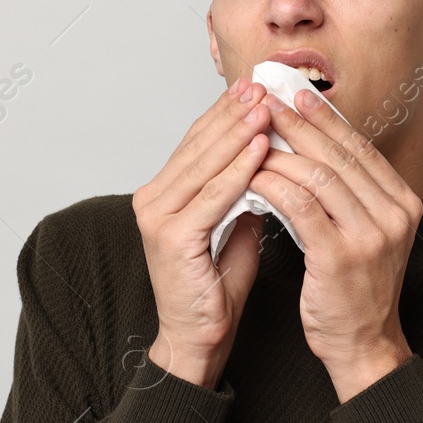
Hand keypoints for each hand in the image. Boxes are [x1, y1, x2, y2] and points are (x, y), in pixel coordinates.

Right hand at [131, 78, 270, 388]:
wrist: (200, 338)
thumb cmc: (217, 287)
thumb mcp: (234, 225)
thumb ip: (242, 190)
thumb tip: (269, 154)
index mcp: (164, 193)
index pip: (197, 142)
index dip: (225, 113)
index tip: (255, 87)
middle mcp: (152, 199)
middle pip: (198, 145)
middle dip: (232, 113)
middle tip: (261, 84)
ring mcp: (158, 218)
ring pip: (205, 164)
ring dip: (238, 132)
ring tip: (266, 105)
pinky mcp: (172, 238)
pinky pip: (213, 196)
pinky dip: (238, 170)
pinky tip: (260, 148)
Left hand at [249, 89, 420, 400]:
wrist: (363, 345)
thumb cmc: (356, 289)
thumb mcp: (367, 232)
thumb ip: (352, 193)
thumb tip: (316, 144)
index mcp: (403, 203)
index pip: (360, 147)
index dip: (326, 118)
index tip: (296, 95)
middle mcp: (394, 215)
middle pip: (339, 155)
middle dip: (299, 124)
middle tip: (268, 101)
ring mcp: (370, 236)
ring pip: (319, 176)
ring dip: (281, 153)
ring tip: (253, 137)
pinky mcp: (340, 257)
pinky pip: (300, 207)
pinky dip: (274, 186)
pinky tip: (253, 176)